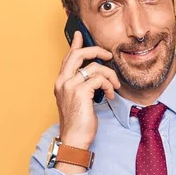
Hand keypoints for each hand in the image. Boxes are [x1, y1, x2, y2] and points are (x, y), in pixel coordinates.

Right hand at [54, 31, 120, 148]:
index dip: (75, 45)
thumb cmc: (78, 123)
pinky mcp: (81, 92)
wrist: (74, 139)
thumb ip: (83, 86)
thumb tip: (95, 76)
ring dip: (109, 76)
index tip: (79, 35)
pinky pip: (99, 79)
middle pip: (78, 55)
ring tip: (114, 87)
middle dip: (96, 51)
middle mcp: (62, 82)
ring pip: (94, 67)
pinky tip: (110, 95)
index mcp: (61, 83)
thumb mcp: (79, 101)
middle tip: (109, 55)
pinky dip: (108, 85)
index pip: (68, 58)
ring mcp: (70, 86)